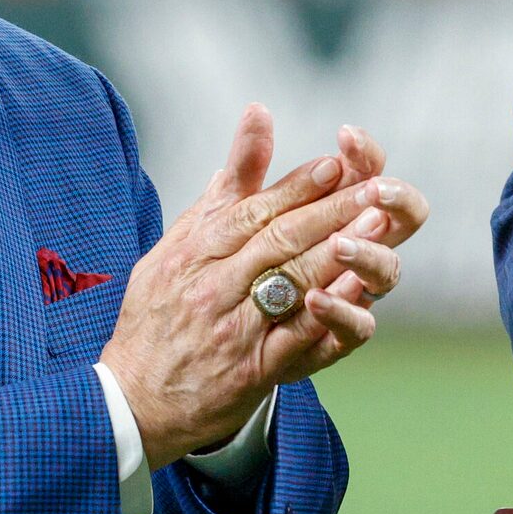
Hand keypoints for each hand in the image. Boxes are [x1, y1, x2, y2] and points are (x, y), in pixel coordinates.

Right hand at [99, 106, 429, 467]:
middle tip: (375, 187)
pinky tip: (356, 292)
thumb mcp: (178, 244)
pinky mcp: (250, 371)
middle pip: (279, 241)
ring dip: (339, 252)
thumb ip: (227, 187)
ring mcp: (232, 330)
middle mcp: (211, 286)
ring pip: (291, 283)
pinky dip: (325, 313)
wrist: (132, 398)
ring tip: (380, 226)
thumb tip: (258, 116)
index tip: (336, 164)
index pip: (253, 212)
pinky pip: (294, 337)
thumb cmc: (159, 311)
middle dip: (332, 211)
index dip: (297, 187)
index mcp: (193, 253)